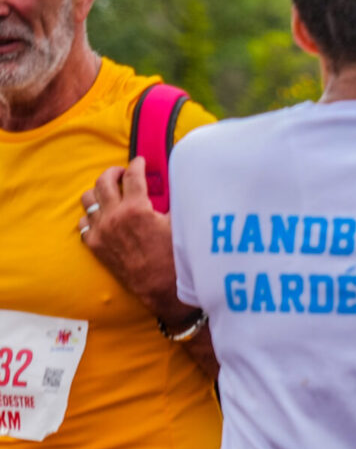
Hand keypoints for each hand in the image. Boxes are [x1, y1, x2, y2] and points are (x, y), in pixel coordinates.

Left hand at [79, 158, 185, 320]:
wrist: (161, 286)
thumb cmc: (174, 257)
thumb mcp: (178, 224)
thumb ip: (170, 202)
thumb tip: (170, 187)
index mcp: (137, 208)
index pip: (133, 175)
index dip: (137, 164)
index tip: (140, 161)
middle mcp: (114, 216)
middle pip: (104, 181)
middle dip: (114, 172)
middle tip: (122, 173)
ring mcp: (101, 231)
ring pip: (88, 198)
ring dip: (99, 191)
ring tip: (110, 192)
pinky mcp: (95, 245)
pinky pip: (84, 222)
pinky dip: (92, 215)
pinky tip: (103, 216)